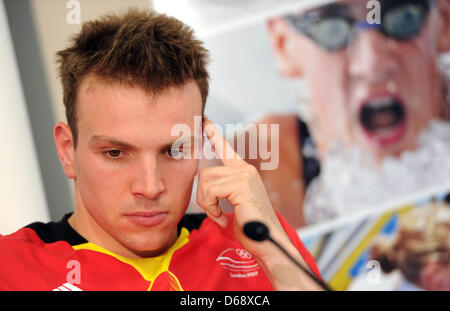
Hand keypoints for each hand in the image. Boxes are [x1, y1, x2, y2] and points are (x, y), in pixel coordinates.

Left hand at [197, 117, 321, 289]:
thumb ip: (222, 190)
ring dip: (207, 204)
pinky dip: (211, 208)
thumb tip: (205, 186)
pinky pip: (210, 191)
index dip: (212, 134)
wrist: (268, 242)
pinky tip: (222, 218)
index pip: (225, 149)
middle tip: (213, 212)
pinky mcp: (241, 185)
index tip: (203, 120)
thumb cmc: (251, 226)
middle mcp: (245, 170)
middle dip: (202, 196)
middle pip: (205, 173)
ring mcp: (244, 175)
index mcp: (243, 172)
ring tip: (219, 215)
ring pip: (206, 181)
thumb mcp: (233, 203)